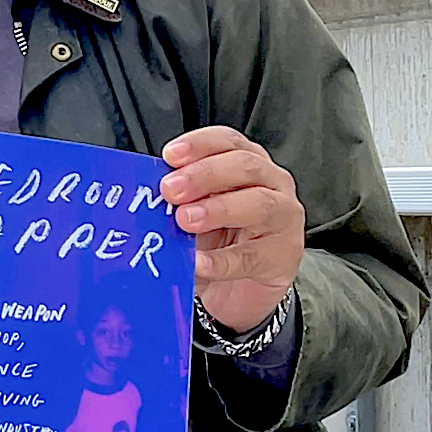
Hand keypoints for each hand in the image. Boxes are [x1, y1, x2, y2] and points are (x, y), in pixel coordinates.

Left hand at [160, 126, 303, 333]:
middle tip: (171, 190)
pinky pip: (251, 256)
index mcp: (249, 163)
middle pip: (244, 166)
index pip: (228, 141)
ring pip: (258, 204)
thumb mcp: (198, 210)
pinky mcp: (282, 256)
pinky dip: (221, 260)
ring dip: (218, 209)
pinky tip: (199, 263)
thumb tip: (147, 192)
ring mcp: (283, 219)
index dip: (199, 145)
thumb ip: (182, 197)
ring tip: (186, 220)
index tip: (170, 156)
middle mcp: (273, 183)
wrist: (241, 289)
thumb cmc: (219, 240)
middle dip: (204, 175)